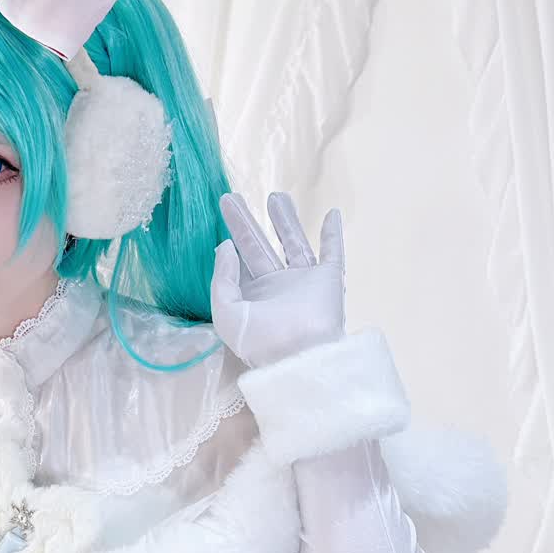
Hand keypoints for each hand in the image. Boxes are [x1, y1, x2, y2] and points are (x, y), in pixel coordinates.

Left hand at [211, 191, 346, 368]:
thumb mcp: (226, 312)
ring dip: (285, 220)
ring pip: (294, 243)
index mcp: (252, 297)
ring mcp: (304, 282)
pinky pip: (333, 252)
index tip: (220, 222)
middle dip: (245, 223)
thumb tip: (225, 246)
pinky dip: (333, 234)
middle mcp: (277, 288)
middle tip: (231, 198)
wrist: (302, 356)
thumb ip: (222, 278)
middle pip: (259, 247)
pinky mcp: (329, 280)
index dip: (230, 242)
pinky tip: (331, 214)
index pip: (239, 263)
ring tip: (275, 196)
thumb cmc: (261, 341)